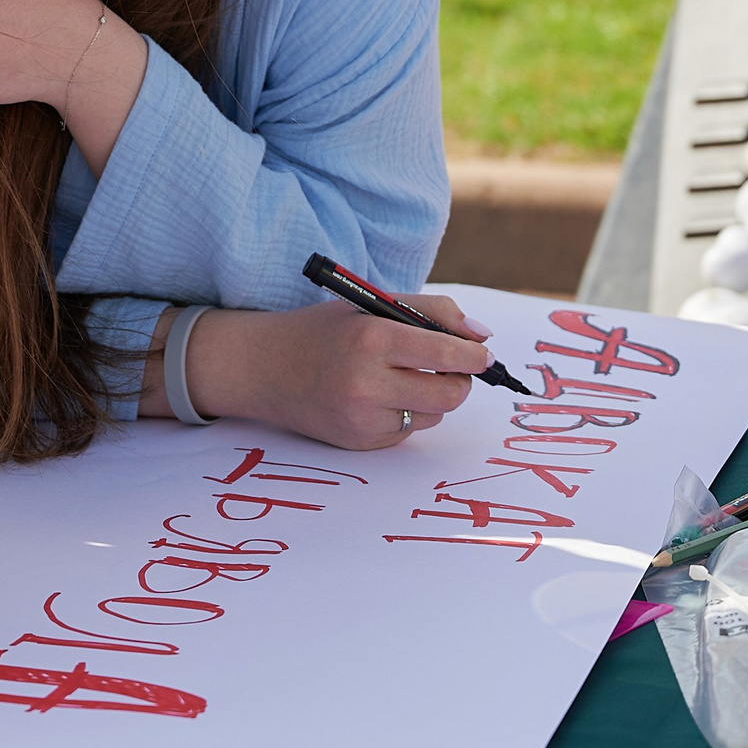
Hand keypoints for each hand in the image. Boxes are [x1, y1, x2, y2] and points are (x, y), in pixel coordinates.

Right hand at [184, 297, 489, 450]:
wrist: (264, 368)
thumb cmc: (324, 330)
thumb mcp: (370, 304)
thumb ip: (430, 310)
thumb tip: (482, 336)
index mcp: (371, 339)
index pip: (446, 353)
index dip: (474, 356)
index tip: (483, 354)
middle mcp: (367, 383)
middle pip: (450, 394)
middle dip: (461, 380)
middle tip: (454, 367)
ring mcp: (362, 419)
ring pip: (433, 414)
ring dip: (432, 396)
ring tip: (405, 376)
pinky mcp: (360, 443)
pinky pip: (408, 430)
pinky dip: (407, 412)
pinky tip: (380, 396)